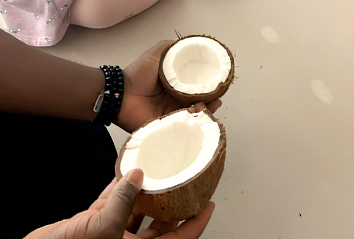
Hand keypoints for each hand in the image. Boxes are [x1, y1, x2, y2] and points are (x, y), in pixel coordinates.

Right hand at [24, 169, 214, 238]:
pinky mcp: (94, 223)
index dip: (197, 222)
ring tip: (160, 170)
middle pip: (162, 223)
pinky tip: (127, 170)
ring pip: (138, 210)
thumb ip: (123, 200)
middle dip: (174, 202)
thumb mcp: (101, 227)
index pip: (179, 238)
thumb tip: (138, 174)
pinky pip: (114, 202)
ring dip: (147, 191)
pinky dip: (121, 187)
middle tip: (187, 180)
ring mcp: (111, 233)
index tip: (210, 204)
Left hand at [117, 40, 221, 133]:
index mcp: (175, 85)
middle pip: (198, 100)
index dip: (208, 85)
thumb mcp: (156, 54)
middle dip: (211, 99)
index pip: (196, 86)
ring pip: (194, 114)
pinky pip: (184, 126)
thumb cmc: (137, 74)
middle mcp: (175, 100)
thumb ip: (171, 47)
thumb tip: (190, 43)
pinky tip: (200, 113)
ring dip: (206, 109)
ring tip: (213, 104)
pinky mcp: (166, 127)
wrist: (121, 94)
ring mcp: (171, 114)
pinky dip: (194, 121)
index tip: (218, 82)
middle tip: (219, 96)